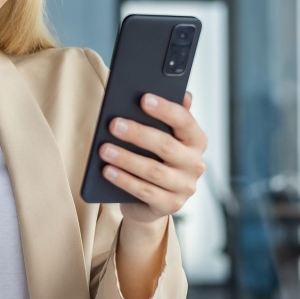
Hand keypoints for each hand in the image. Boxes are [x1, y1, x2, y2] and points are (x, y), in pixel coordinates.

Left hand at [99, 92, 207, 223]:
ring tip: (104, 149)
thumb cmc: (153, 159)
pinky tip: (107, 171)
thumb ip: (165, 116)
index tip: (143, 99)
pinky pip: (144, 192)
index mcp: (195, 141)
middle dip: (138, 134)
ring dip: (126, 159)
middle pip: (166, 146)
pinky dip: (124, 180)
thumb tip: (181, 93)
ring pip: (153, 171)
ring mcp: (185, 187)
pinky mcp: (170, 205)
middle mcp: (195, 164)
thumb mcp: (160, 137)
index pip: (185, 121)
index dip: (165, 109)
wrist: (149, 200)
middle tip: (113, 124)